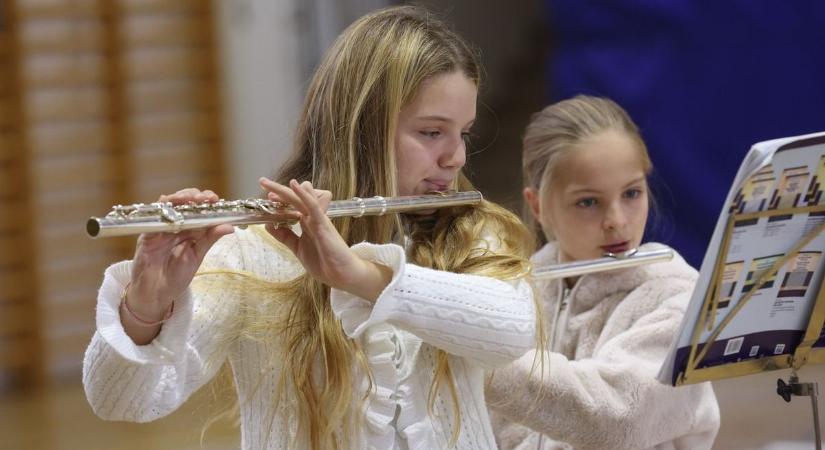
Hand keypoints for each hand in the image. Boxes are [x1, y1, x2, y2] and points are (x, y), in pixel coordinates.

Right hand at [128, 188, 233, 322]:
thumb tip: (230, 226)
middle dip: (193, 195)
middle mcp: (173, 225)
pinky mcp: (146, 237)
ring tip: (190, 198)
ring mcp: (159, 229)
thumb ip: (210, 239)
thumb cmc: (176, 276)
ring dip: (178, 199)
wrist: (156, 294)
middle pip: (182, 202)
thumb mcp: (197, 255)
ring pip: (166, 206)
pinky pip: (152, 221)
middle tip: (204, 197)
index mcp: (188, 229)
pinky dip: (161, 213)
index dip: (205, 201)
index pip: (197, 208)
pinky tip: (170, 208)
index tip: (215, 199)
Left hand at [259, 177, 390, 300]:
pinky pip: (313, 206)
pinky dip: (304, 195)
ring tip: (269, 184)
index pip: (290, 207)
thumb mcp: (297, 247)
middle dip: (277, 191)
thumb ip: (285, 236)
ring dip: (285, 190)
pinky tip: (296, 185)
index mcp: (306, 223)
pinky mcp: (323, 224)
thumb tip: (269, 225)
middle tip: (262, 182)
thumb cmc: (324, 262)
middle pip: (293, 200)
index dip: (278, 200)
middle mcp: (312, 218)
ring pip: (301, 199)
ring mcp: (318, 219)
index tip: (265, 197)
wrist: (341, 274)